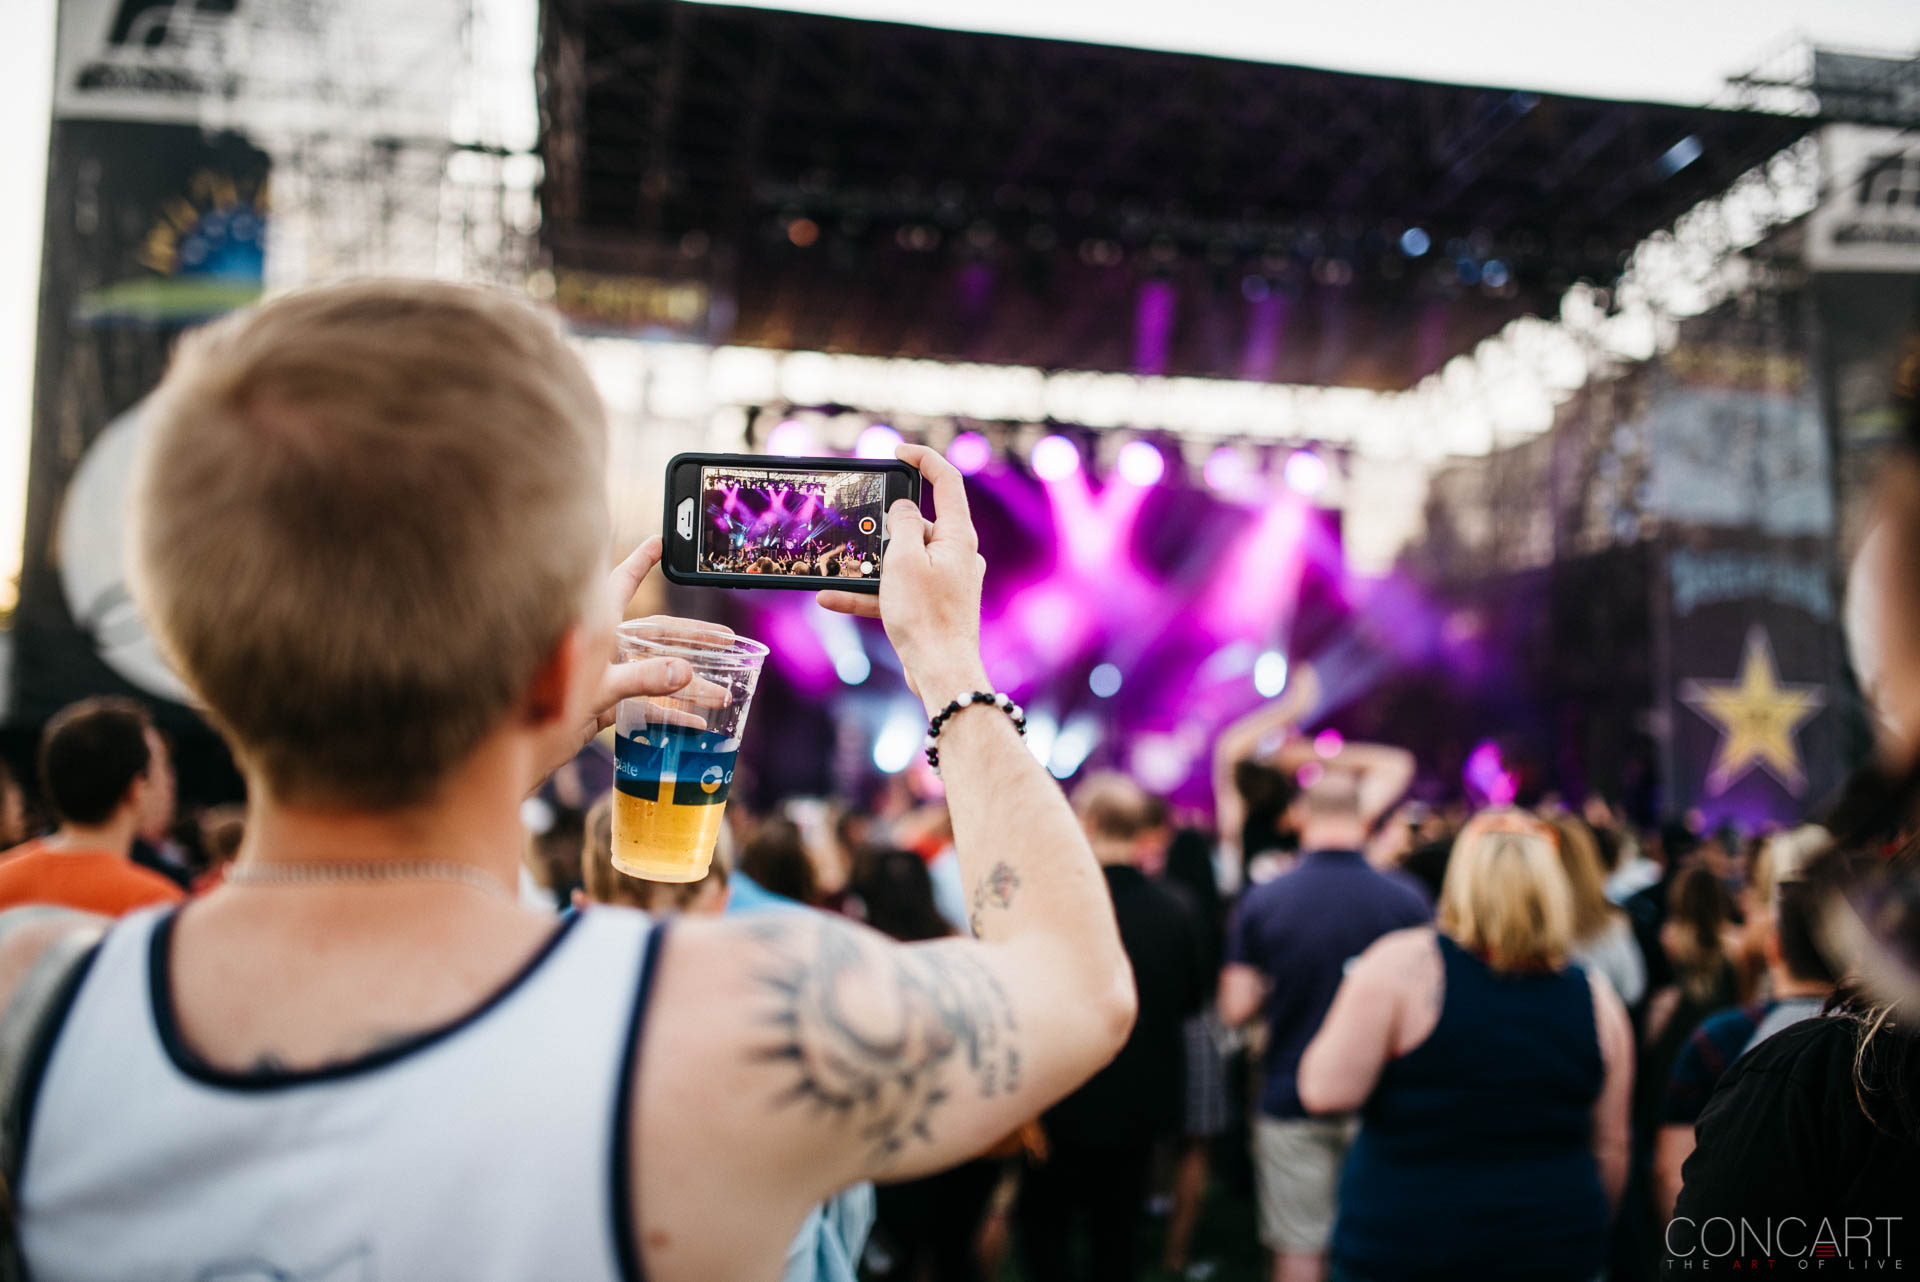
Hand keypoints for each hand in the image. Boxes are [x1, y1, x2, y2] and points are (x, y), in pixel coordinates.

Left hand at [544, 538, 731, 781]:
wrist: (513, 750)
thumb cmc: (542, 709)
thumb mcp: (599, 688)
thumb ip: (642, 679)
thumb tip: (685, 672)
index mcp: (594, 626)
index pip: (621, 582)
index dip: (642, 561)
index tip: (660, 541)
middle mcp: (601, 645)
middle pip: (657, 634)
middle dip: (694, 638)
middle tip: (727, 639)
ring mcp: (602, 673)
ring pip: (655, 670)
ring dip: (689, 683)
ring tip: (723, 692)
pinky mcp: (601, 703)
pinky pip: (645, 702)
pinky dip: (670, 713)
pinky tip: (695, 724)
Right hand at [818, 444, 988, 712]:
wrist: (940, 672)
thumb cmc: (926, 616)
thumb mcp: (904, 560)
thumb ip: (902, 525)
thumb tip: (903, 510)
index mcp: (957, 536)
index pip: (946, 482)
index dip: (924, 459)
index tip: (898, 452)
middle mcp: (956, 555)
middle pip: (918, 525)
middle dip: (884, 532)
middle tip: (860, 541)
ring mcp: (946, 581)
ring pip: (902, 561)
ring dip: (868, 569)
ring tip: (833, 576)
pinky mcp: (933, 604)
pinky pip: (897, 589)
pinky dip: (868, 593)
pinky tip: (830, 598)